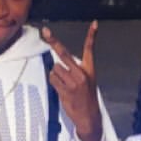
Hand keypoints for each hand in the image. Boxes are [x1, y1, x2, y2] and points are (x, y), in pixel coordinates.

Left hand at [41, 22, 102, 140]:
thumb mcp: (88, 81)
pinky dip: (54, 82)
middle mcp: (81, 74)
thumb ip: (76, 70)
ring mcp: (73, 82)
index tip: (94, 24)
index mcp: (89, 70)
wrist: (89, 117)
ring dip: (56, 74)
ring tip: (64, 84)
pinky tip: (62, 88)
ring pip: (55, 69)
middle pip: (64, 54)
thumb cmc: (86, 98)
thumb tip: (58, 64)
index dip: (92, 36)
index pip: (90, 49)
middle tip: (45, 31)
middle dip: (53, 42)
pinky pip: (53, 79)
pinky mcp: (65, 90)